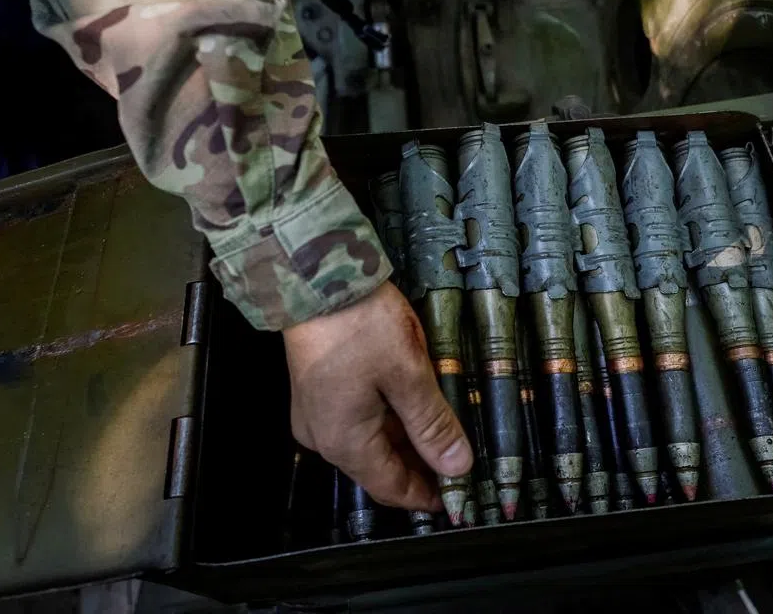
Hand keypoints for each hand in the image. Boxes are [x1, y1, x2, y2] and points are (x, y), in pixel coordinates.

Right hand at [283, 280, 472, 510]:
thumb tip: (457, 466)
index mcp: (344, 441)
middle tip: (460, 460)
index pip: (391, 488)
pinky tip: (414, 405)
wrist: (312, 274)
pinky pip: (357, 418)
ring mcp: (316, 412)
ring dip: (405, 440)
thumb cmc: (360, 323)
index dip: (427, 495)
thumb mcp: (408, 373)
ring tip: (444, 431)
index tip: (459, 497)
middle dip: (420, 466)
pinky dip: (387, 419)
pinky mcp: (317, 389)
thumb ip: (432, 424)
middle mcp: (323, 436)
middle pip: (379, 466)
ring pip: (369, 441)